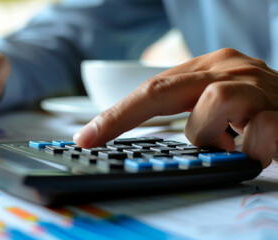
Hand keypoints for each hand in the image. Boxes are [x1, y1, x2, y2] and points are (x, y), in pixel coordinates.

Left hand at [74, 48, 277, 167]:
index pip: (152, 89)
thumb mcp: (223, 107)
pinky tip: (260, 147)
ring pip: (210, 104)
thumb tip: (170, 143)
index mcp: (210, 68)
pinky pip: (254, 134)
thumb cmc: (263, 111)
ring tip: (231, 140)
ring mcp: (257, 87)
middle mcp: (230, 69)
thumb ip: (194, 117)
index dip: (115, 114)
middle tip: (91, 139)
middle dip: (120, 117)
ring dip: (210, 133)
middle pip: (160, 89)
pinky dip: (250, 149)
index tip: (85, 137)